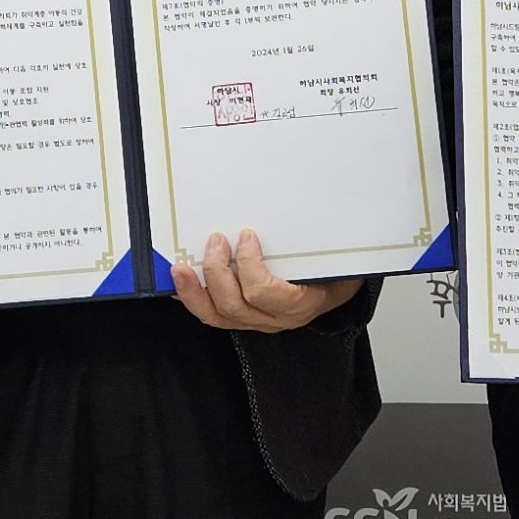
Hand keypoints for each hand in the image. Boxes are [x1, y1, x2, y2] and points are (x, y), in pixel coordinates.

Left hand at [166, 230, 364, 333]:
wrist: (339, 289)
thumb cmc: (334, 269)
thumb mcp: (333, 253)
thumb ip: (315, 235)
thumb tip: (292, 197)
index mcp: (301, 302)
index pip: (266, 292)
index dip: (249, 265)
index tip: (247, 235)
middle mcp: (276, 318)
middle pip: (235, 305)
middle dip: (217, 272)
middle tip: (214, 241)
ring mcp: (257, 321)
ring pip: (218, 317)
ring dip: (195, 291)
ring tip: (180, 268)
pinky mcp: (242, 319)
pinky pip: (213, 315)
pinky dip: (193, 298)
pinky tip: (180, 283)